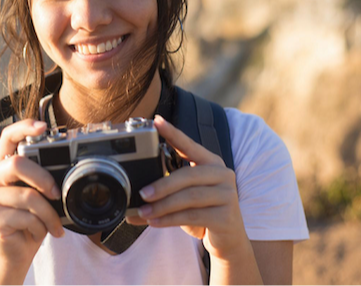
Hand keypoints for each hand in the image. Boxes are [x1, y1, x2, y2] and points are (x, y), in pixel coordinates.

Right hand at [0, 119, 64, 267]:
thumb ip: (43, 180)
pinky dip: (40, 227)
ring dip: (48, 214)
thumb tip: (66, 169)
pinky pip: (26, 217)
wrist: (14, 255)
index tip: (43, 126)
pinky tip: (35, 233)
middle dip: (44, 179)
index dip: (23, 127)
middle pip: (17, 164)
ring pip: (28, 195)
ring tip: (52, 225)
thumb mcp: (40, 197)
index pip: (7, 137)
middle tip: (56, 194)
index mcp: (2, 168)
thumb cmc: (29, 223)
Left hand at [126, 115, 247, 259]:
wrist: (228, 238)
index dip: (173, 133)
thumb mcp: (186, 196)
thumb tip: (132, 199)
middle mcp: (222, 174)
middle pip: (188, 175)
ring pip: (190, 197)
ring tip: (144, 212)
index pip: (189, 145)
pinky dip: (170, 220)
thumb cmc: (203, 211)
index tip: (156, 121)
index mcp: (211, 162)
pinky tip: (155, 222)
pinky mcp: (226, 216)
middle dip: (162, 185)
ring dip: (163, 206)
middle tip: (142, 194)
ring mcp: (227, 195)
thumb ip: (166, 191)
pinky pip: (193, 216)